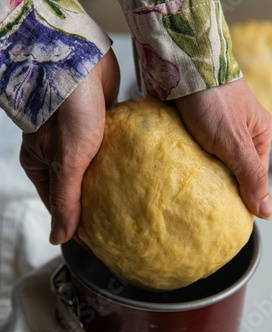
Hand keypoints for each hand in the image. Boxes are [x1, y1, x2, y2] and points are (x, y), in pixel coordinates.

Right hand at [20, 48, 119, 244]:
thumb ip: (65, 201)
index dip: (79, 227)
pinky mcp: (101, 123)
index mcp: (42, 166)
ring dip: (113, 185)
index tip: (102, 243)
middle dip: (100, 207)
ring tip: (135, 205)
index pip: (61, 207)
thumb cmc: (66, 107)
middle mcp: (59, 154)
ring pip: (98, 171)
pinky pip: (112, 150)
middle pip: (81, 191)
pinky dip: (122, 162)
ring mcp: (80, 138)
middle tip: (123, 226)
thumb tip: (59, 238)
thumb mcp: (66, 161)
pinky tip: (138, 175)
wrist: (79, 57)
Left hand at [175, 79, 271, 219]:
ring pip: (213, 159)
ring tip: (190, 187)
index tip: (226, 212)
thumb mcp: (235, 144)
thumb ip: (251, 177)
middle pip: (233, 169)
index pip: (255, 177)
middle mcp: (240, 131)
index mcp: (259, 134)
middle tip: (205, 202)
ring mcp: (217, 126)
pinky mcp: (196, 122)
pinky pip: (196, 148)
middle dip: (220, 184)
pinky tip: (180, 169)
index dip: (242, 195)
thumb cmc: (213, 102)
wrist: (182, 65)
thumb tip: (268, 212)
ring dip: (202, 172)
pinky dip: (189, 158)